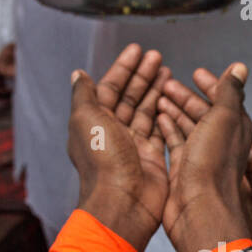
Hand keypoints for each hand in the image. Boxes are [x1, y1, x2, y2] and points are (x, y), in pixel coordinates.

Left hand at [68, 44, 170, 251]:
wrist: (123, 201)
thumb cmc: (103, 161)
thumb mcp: (86, 118)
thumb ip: (84, 94)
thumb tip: (78, 74)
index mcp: (94, 122)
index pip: (109, 87)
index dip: (123, 68)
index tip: (138, 49)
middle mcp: (112, 132)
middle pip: (129, 97)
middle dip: (142, 75)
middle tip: (157, 57)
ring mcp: (133, 145)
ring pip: (146, 111)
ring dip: (155, 90)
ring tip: (168, 71)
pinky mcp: (152, 157)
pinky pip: (159, 130)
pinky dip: (165, 114)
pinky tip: (173, 99)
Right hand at [155, 63, 251, 251]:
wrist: (199, 209)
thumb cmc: (214, 164)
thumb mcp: (224, 119)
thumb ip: (229, 92)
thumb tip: (240, 67)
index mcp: (237, 128)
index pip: (225, 98)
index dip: (211, 83)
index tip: (194, 73)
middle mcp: (222, 142)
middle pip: (203, 111)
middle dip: (186, 95)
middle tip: (166, 82)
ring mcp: (202, 157)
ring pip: (188, 126)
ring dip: (174, 109)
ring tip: (158, 96)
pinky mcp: (185, 169)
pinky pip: (176, 142)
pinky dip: (167, 127)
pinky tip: (157, 116)